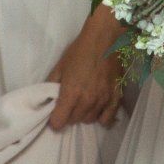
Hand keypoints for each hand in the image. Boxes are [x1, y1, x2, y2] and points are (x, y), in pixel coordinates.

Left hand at [45, 10, 124, 129]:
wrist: (104, 42)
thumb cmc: (78, 51)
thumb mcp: (60, 66)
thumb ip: (52, 83)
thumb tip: (47, 97)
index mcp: (71, 92)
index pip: (61, 119)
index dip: (55, 122)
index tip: (53, 119)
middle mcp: (88, 100)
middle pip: (75, 120)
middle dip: (68, 117)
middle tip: (65, 108)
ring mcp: (103, 101)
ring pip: (90, 120)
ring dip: (82, 116)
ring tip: (79, 106)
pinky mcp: (116, 98)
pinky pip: (108, 118)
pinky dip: (101, 118)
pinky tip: (96, 112)